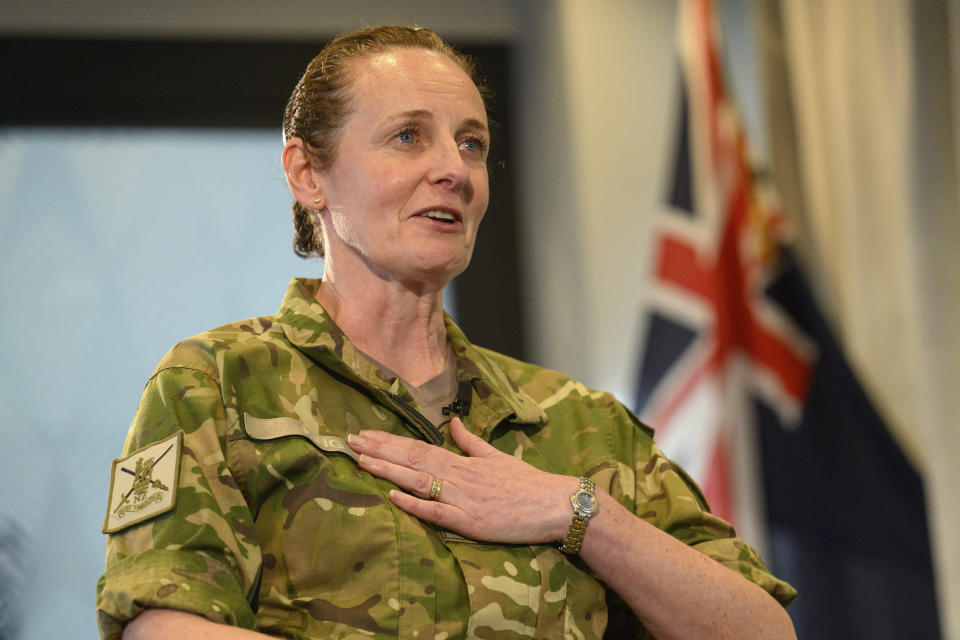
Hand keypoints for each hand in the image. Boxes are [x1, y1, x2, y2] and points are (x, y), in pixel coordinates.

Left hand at [347, 418, 575, 543]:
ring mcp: (463, 499)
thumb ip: (471, 442)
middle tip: (350, 440)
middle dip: (380, 450)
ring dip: (388, 470)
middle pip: (412, 459)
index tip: (365, 433)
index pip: (419, 447)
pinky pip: (436, 513)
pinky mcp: (471, 523)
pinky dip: (413, 504)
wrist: (554, 504)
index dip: (390, 440)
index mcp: (463, 462)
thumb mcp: (498, 456)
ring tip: (361, 460)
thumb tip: (454, 423)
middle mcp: (459, 477)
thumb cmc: (527, 483)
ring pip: (418, 481)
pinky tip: (391, 496)